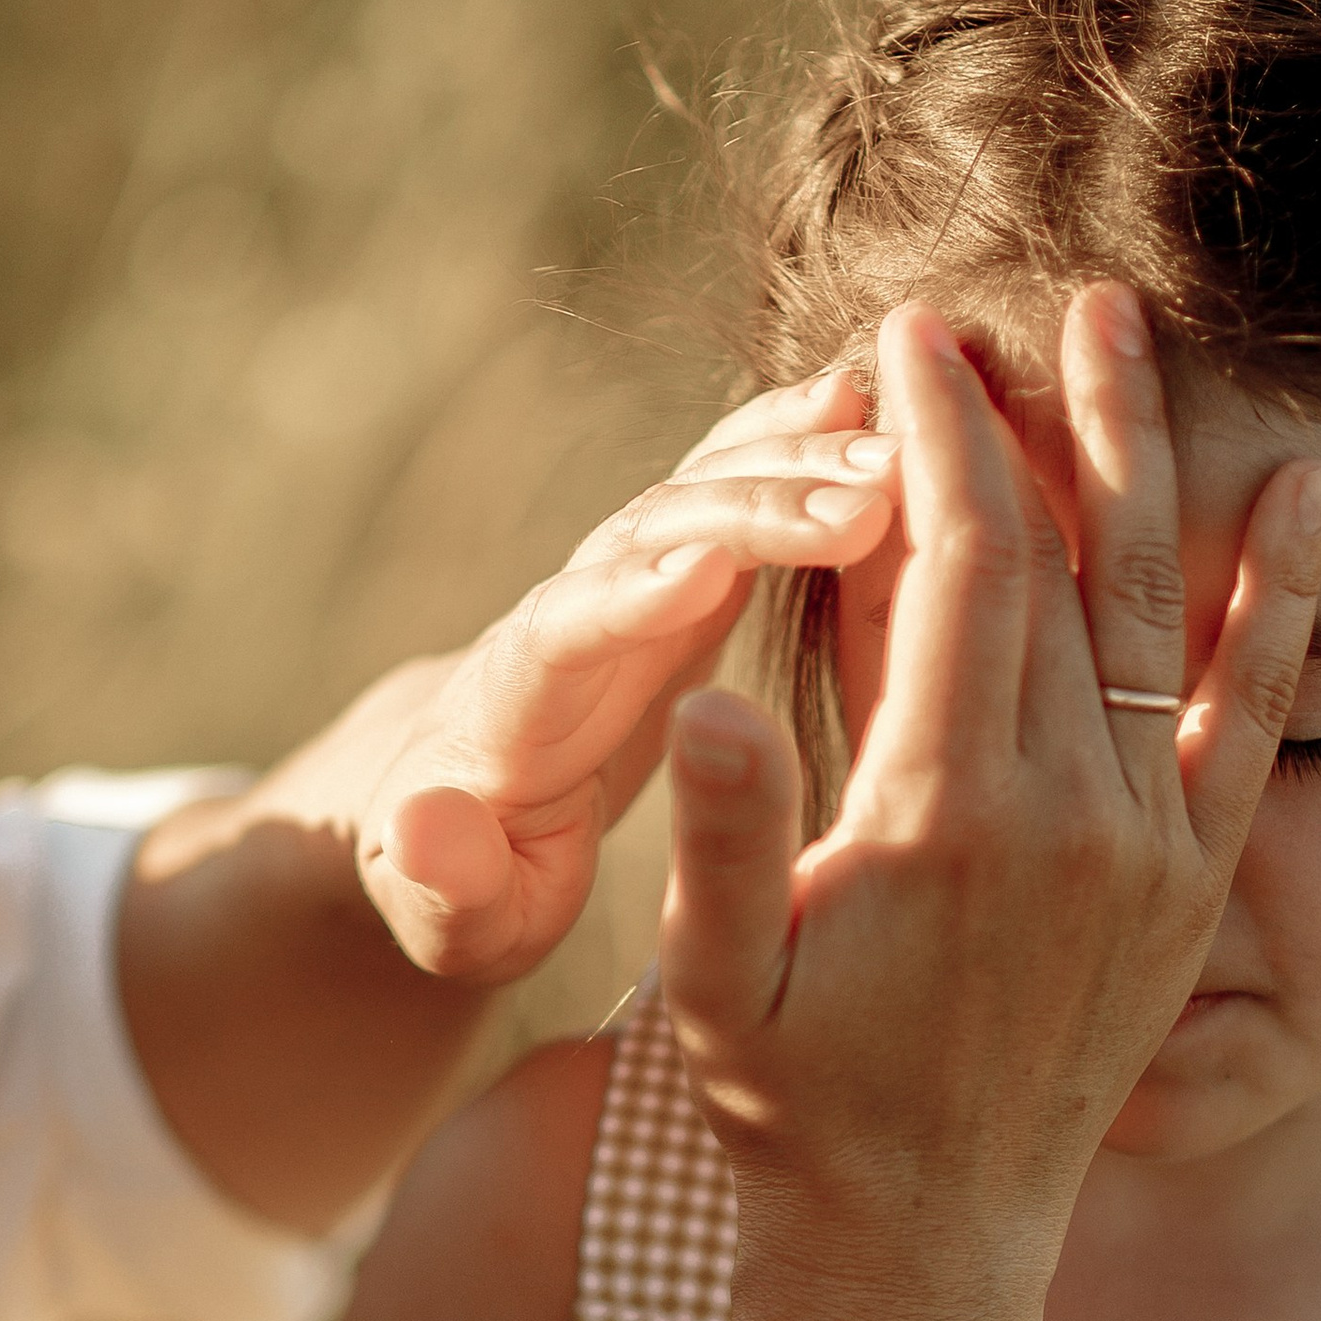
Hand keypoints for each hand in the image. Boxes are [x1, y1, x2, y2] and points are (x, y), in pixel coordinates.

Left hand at [353, 372, 896, 982]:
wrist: (467, 821)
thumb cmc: (470, 892)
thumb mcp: (449, 917)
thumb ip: (441, 881)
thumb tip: (421, 836)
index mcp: (508, 711)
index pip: (562, 633)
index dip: (628, 596)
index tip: (706, 574)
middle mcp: (561, 619)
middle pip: (645, 538)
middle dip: (750, 511)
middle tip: (864, 500)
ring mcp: (619, 585)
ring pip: (697, 496)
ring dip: (793, 464)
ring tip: (899, 452)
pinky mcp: (673, 576)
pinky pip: (730, 491)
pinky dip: (791, 443)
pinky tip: (868, 404)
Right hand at [656, 289, 1320, 1295]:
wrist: (924, 1240)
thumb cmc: (794, 1103)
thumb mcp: (717, 981)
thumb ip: (716, 839)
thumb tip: (698, 703)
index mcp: (943, 815)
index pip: (957, 566)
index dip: (935, 436)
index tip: (906, 339)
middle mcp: (1067, 816)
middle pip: (1059, 562)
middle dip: (1023, 417)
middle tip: (997, 305)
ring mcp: (1147, 846)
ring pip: (1156, 609)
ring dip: (1144, 458)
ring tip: (1126, 330)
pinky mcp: (1193, 881)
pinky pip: (1249, 716)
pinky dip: (1280, 602)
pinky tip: (1307, 494)